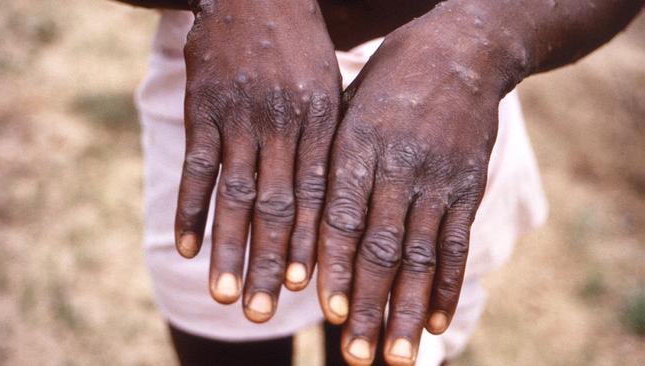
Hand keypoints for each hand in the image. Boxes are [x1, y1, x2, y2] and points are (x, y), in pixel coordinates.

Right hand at [175, 0, 340, 322]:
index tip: (308, 288)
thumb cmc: (301, 47)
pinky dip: (190, 209)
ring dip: (228, 248)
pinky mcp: (203, 109)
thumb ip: (329, 142)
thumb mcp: (330, 88)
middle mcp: (282, 124)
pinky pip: (197, 167)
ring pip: (234, 194)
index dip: (312, 243)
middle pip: (276, 206)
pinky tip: (185, 247)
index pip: (317, 195)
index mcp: (320, 121)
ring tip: (225, 294)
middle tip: (265, 311)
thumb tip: (333, 202)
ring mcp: (239, 117)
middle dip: (271, 261)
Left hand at [317, 9, 516, 364]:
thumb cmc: (390, 81)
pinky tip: (435, 321)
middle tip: (357, 356)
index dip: (335, 266)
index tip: (328, 312)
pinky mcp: (468, 186)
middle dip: (368, 305)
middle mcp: (398, 166)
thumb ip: (331, 161)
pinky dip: (446, 285)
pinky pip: (457, 242)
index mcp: (358, 144)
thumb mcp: (349, 105)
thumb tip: (306, 224)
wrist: (462, 50)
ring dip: (406, 309)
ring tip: (396, 355)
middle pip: (381, 247)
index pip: (342, 216)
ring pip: (420, 254)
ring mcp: (438, 178)